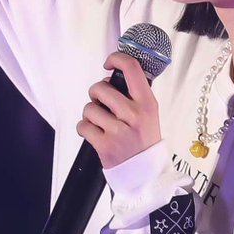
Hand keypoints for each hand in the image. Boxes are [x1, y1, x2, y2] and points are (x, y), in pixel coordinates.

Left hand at [76, 51, 160, 169]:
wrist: (147, 174)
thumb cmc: (144, 142)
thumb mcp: (149, 114)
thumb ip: (134, 95)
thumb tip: (110, 78)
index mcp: (147, 103)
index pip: (131, 68)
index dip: (115, 59)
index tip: (108, 64)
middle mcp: (133, 115)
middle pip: (100, 88)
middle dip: (95, 94)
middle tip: (101, 103)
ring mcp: (118, 131)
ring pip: (89, 108)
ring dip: (90, 114)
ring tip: (100, 123)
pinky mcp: (105, 145)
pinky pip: (83, 126)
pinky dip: (85, 129)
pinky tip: (94, 134)